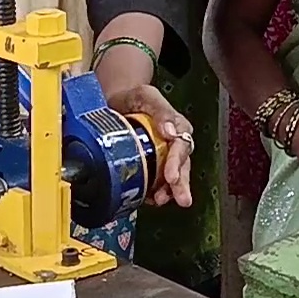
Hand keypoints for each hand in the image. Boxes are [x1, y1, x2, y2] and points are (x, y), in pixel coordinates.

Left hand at [106, 84, 195, 207]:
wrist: (116, 102)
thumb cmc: (134, 97)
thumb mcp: (148, 96)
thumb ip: (160, 110)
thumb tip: (169, 131)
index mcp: (177, 127)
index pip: (182, 146)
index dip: (177, 162)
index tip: (171, 175)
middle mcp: (173, 144)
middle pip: (182, 166)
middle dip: (181, 184)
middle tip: (181, 198)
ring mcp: (162, 157)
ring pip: (171, 177)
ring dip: (169, 191)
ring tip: (161, 201)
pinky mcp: (150, 165)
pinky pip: (155, 181)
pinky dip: (152, 192)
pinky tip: (149, 199)